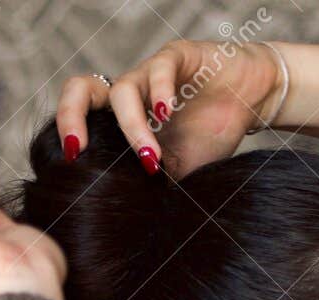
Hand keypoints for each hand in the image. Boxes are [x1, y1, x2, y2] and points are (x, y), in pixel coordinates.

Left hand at [56, 39, 283, 179]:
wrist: (248, 102)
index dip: (70, 135)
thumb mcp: (177, 174)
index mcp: (122, 119)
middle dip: (71, 116)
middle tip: (77, 149)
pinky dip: (160, 92)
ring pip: (123, 90)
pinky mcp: (176, 56)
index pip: (82, 119)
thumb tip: (130, 224)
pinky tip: (168, 113)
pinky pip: (159, 68)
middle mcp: (130, 94)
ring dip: (132, 127)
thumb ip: (152, 188)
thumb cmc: (209, 137)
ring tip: (151, 157)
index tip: (73, 164)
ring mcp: (150, 74)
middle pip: (81, 90)